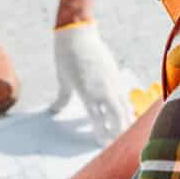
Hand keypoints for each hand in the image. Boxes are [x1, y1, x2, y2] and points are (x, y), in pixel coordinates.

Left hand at [51, 23, 133, 144]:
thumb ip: (62, 97)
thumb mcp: (63, 79)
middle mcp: (102, 89)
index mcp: (86, 93)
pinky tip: (125, 113)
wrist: (77, 34)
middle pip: (116, 116)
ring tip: (125, 132)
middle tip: (117, 143)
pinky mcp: (116, 74)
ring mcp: (111, 81)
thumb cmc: (66, 57)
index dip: (101, 133)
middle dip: (118, 131)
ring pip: (124, 106)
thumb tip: (54, 110)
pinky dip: (125, 105)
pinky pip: (124, 94)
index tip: (102, 144)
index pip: (97, 119)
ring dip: (124, 120)